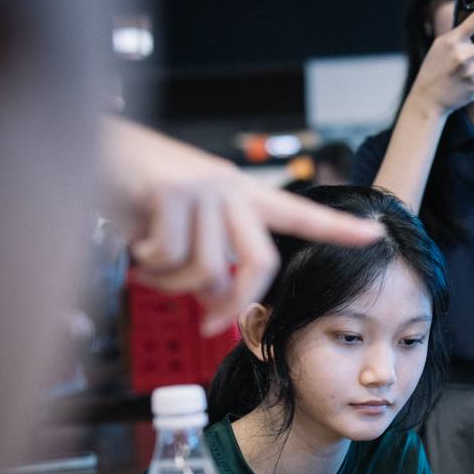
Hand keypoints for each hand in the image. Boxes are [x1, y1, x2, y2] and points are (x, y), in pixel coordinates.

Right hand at [104, 118, 384, 334]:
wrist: (95, 149)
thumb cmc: (141, 191)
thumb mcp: (184, 230)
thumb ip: (208, 263)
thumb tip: (217, 304)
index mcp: (244, 196)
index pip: (301, 215)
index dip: (339, 229)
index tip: (377, 234)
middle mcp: (233, 188)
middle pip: (260, 263)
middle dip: (234, 303)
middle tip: (208, 325)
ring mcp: (205, 188)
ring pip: (205, 269)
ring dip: (170, 282)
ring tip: (146, 266)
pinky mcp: (173, 192)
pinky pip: (170, 257)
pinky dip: (147, 262)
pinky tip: (133, 243)